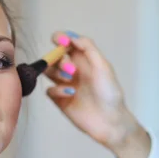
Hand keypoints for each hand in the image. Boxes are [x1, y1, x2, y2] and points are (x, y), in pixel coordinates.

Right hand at [44, 31, 147, 155]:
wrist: (110, 121)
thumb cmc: (110, 93)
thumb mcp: (103, 66)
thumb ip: (88, 48)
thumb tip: (70, 36)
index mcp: (83, 59)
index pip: (65, 42)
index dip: (60, 38)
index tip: (61, 42)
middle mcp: (72, 70)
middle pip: (55, 56)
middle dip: (60, 59)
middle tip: (72, 70)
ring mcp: (64, 85)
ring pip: (48, 71)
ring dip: (56, 72)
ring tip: (70, 80)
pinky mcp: (59, 100)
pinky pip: (49, 90)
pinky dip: (57, 90)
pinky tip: (71, 94)